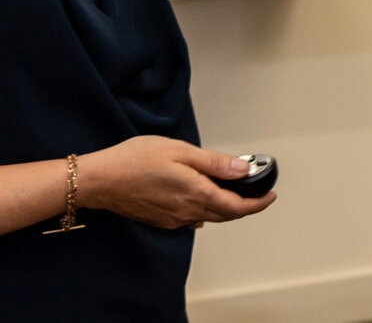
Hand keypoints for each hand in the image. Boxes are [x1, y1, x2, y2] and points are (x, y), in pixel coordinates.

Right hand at [77, 136, 276, 229]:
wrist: (101, 180)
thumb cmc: (134, 160)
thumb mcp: (179, 151)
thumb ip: (213, 162)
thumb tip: (242, 169)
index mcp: (197, 194)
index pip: (238, 206)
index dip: (258, 203)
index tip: (270, 195)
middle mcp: (188, 212)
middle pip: (226, 214)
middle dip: (245, 204)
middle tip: (255, 190)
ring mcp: (175, 219)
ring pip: (209, 217)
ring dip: (225, 206)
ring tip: (229, 188)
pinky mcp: (162, 220)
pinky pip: (192, 218)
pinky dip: (205, 208)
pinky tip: (199, 194)